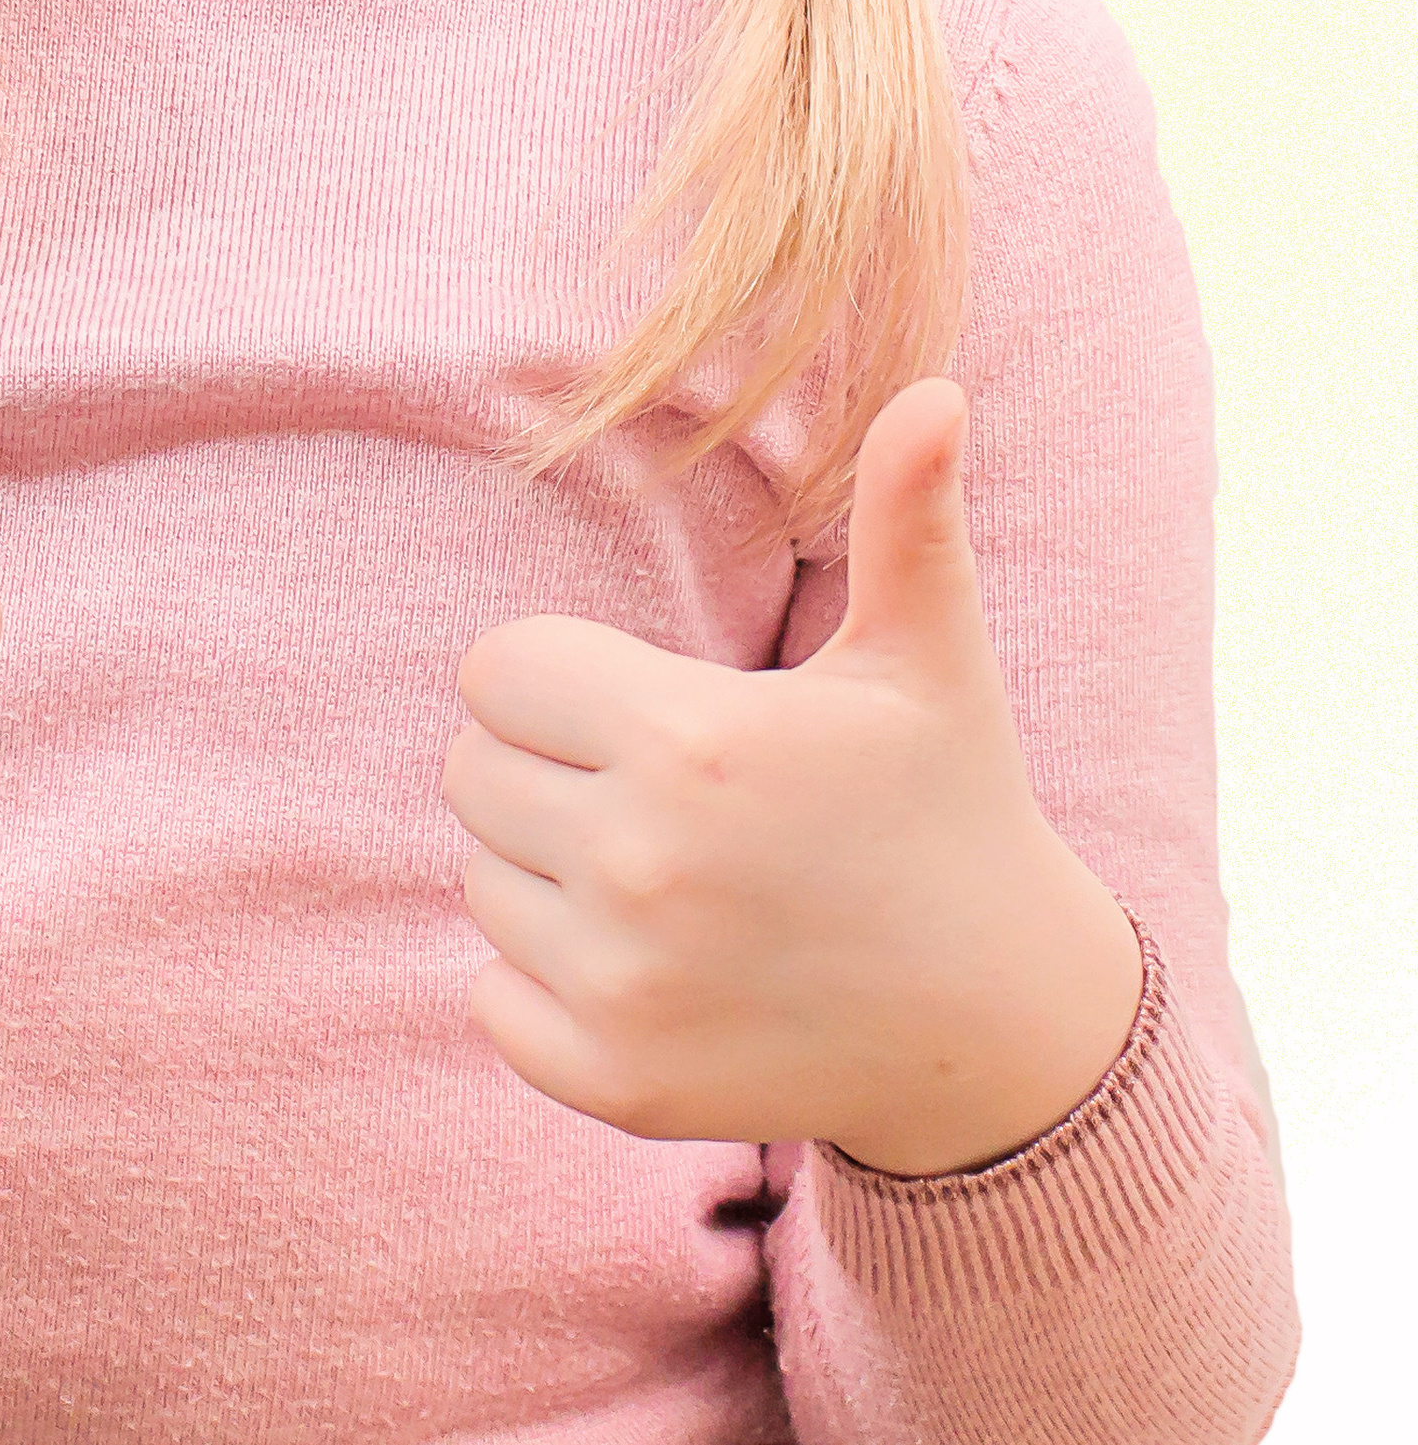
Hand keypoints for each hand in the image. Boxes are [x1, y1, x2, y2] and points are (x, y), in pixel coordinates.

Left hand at [442, 378, 1143, 1172]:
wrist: (999, 1024)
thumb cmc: (947, 805)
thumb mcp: (929, 656)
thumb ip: (907, 517)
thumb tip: (939, 387)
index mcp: (692, 741)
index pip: (493, 671)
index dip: (560, 677)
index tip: (645, 705)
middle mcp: (641, 864)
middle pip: (471, 770)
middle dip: (549, 766)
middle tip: (660, 792)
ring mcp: (622, 984)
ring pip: (481, 879)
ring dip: (549, 873)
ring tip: (671, 877)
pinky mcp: (612, 1083)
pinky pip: (489, 995)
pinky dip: (544, 979)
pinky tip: (652, 963)